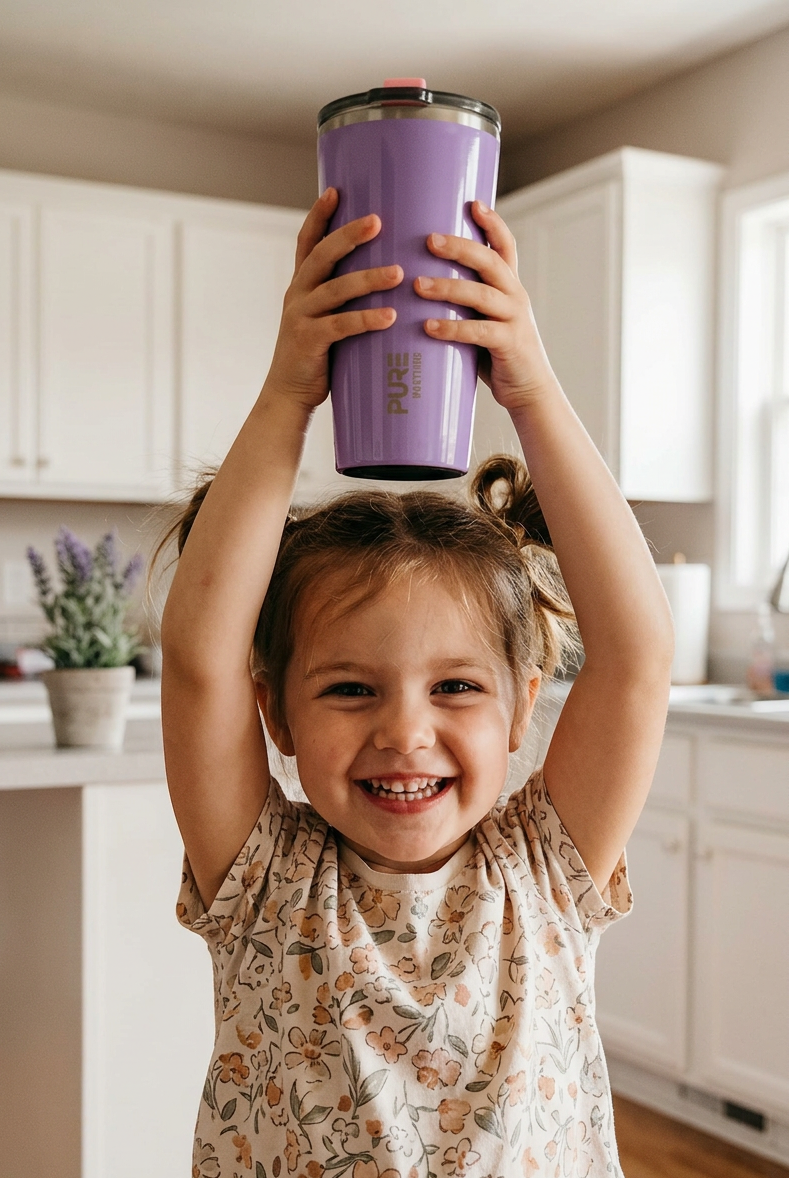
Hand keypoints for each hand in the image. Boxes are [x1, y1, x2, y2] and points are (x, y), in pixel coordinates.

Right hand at [265, 188, 402, 408]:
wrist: (288, 394)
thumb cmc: (317, 355)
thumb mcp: (323, 317)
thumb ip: (342, 297)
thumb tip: (386, 274)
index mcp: (300, 285)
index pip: (307, 241)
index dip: (319, 215)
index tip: (336, 190)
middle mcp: (297, 295)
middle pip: (322, 256)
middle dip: (349, 236)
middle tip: (378, 220)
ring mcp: (301, 317)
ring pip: (335, 290)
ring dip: (368, 279)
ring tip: (398, 273)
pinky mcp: (309, 342)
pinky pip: (340, 327)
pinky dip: (365, 320)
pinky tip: (390, 317)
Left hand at [414, 202, 557, 412]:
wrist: (529, 391)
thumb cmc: (497, 355)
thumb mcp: (485, 320)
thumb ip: (465, 303)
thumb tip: (420, 284)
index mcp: (510, 287)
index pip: (505, 246)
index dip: (492, 223)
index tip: (472, 202)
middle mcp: (515, 296)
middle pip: (489, 261)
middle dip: (459, 247)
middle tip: (428, 239)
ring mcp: (514, 319)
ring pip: (480, 295)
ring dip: (447, 287)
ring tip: (417, 284)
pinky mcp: (509, 344)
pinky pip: (478, 332)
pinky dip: (451, 328)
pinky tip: (428, 326)